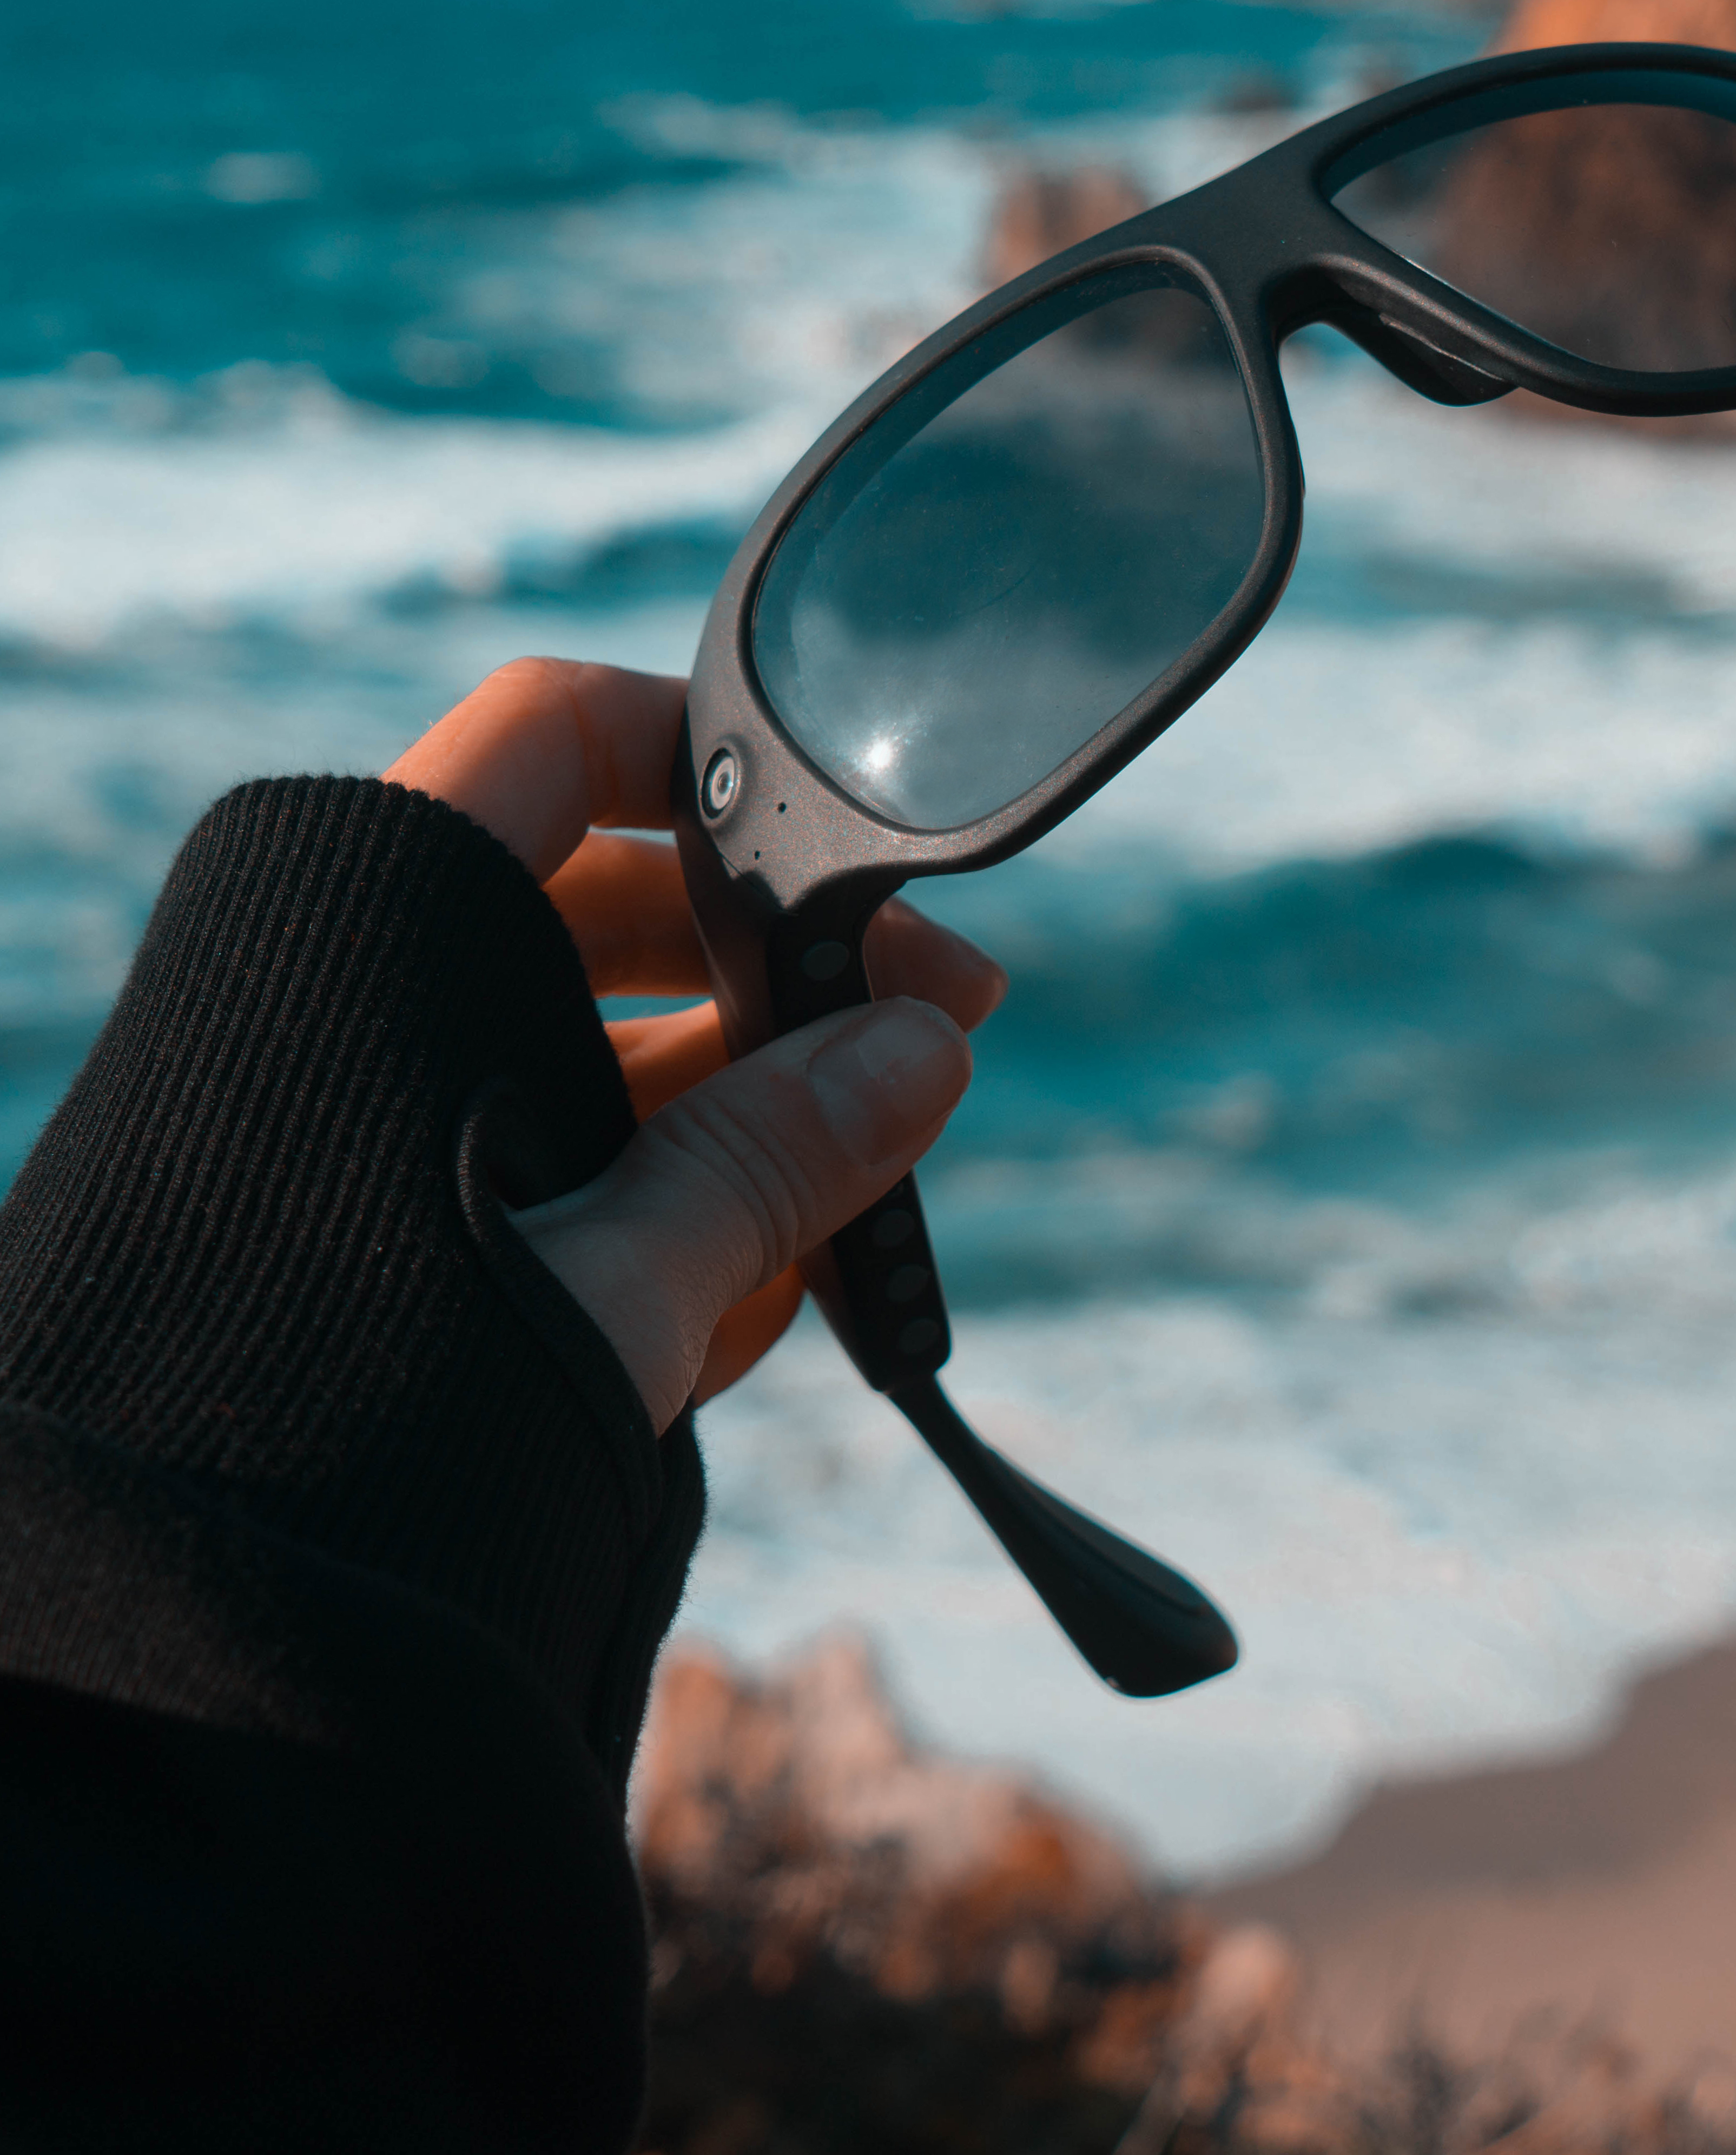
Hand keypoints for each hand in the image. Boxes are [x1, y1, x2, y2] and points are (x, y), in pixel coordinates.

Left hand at [385, 657, 1004, 1431]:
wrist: (185, 1613)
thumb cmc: (370, 1423)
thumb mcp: (613, 1276)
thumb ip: (775, 1155)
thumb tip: (927, 1048)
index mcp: (386, 931)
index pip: (558, 736)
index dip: (709, 751)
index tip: (848, 835)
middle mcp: (365, 1000)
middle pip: (607, 904)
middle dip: (781, 968)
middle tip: (936, 1024)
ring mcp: (370, 1120)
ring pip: (586, 1051)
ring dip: (740, 1107)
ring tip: (866, 1195)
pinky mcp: (379, 1230)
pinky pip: (546, 1173)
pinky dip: (660, 1209)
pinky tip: (771, 1291)